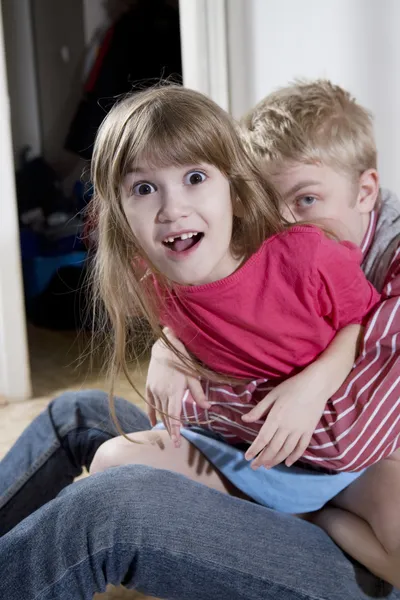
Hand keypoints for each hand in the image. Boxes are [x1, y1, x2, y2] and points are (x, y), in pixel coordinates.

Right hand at [146, 329, 210, 446]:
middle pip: (166, 416)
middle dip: (171, 430)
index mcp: (174, 392)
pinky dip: (152, 414)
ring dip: (164, 423)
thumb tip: (208, 408)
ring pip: (158, 411)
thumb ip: (199, 394)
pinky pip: (149, 404)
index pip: (174, 416)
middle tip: (175, 444)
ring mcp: (154, 390)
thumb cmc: (182, 360)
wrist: (164, 347)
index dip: (175, 430)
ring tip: (169, 433)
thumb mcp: (193, 376)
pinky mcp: (148, 387)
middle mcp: (162, 393)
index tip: (177, 442)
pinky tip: (153, 422)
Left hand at [242, 372, 326, 468]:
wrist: (316, 385)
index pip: (262, 439)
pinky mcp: (309, 431)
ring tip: (267, 466)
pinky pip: (301, 448)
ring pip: (286, 451)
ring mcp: (299, 431)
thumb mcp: (272, 395)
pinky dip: (294, 457)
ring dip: (276, 460)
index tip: (247, 458)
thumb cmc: (291, 387)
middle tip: (254, 466)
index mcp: (275, 418)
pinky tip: (288, 463)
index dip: (254, 450)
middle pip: (273, 448)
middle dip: (262, 459)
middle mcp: (287, 428)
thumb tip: (244, 419)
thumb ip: (259, 410)